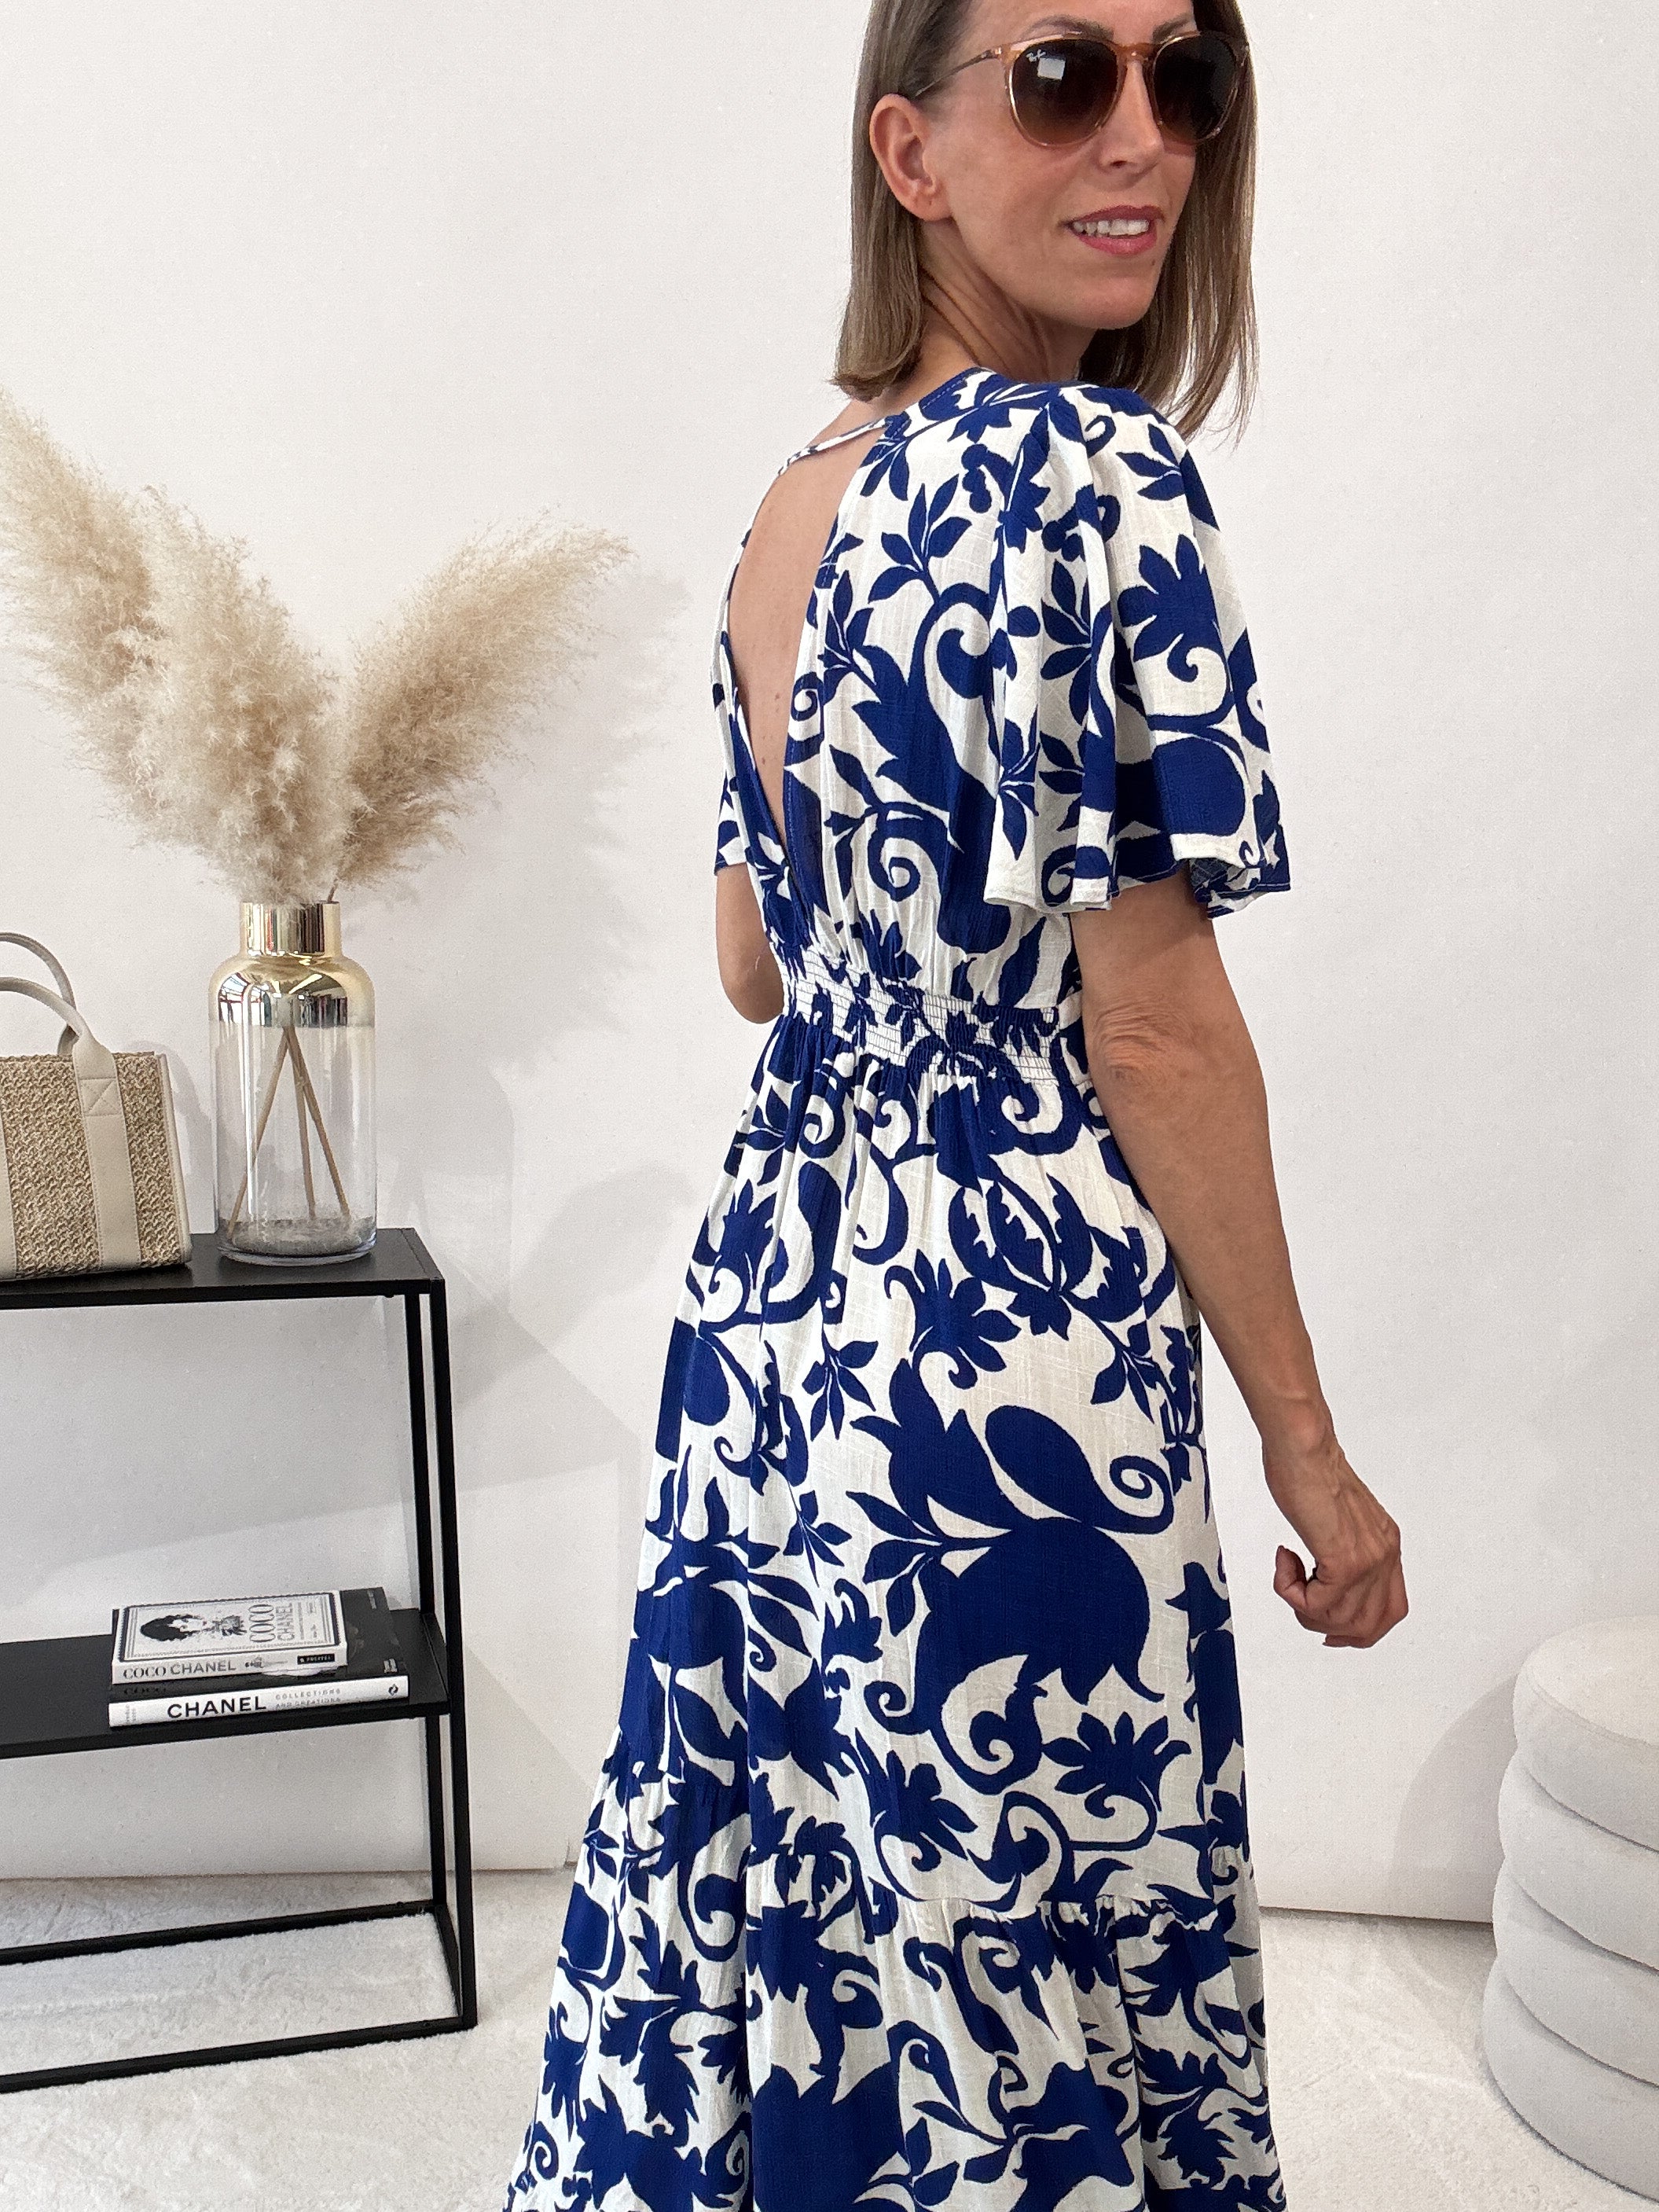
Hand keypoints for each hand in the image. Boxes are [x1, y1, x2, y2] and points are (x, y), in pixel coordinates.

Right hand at [1264, 1431, 1406, 1648]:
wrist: (1303, 1447)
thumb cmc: (1309, 1468)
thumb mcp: (1338, 1516)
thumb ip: (1342, 1545)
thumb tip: (1325, 1575)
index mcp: (1386, 1544)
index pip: (1390, 1609)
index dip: (1359, 1630)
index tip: (1328, 1628)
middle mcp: (1383, 1555)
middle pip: (1367, 1626)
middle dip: (1324, 1623)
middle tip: (1299, 1599)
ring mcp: (1367, 1559)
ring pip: (1338, 1619)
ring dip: (1302, 1605)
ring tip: (1288, 1569)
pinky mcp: (1343, 1560)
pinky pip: (1317, 1604)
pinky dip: (1290, 1590)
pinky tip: (1285, 1559)